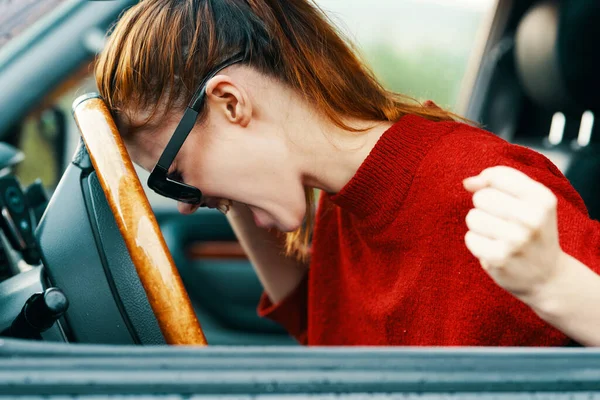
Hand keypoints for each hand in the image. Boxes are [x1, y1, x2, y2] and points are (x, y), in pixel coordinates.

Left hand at [463, 166, 564, 301]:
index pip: (496, 175)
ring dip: (480, 226)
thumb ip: (497, 182)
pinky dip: (477, 243)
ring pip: (472, 217)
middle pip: (481, 197)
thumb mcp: (529, 201)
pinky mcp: (499, 258)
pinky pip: (470, 238)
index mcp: (542, 198)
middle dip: (485, 207)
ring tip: (498, 236)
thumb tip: (467, 183)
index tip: (502, 197)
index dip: (490, 184)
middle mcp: (532, 218)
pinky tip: (494, 249)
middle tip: (503, 222)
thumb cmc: (532, 231)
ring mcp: (516, 240)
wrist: (547, 277)